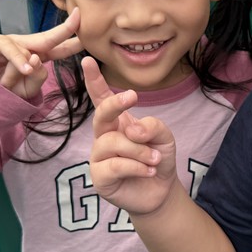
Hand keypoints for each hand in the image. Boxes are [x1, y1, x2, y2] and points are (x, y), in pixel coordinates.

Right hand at [0, 8, 83, 99]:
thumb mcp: (26, 90)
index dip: (71, 41)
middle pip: (48, 37)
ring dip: (25, 66)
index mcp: (33, 56)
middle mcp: (22, 46)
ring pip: (27, 49)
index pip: (56, 48)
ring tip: (23, 74)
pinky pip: (9, 48)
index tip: (87, 36)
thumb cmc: (1, 92)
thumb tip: (37, 59)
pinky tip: (24, 68)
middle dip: (64, 29)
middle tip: (78, 18)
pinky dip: (18, 59)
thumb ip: (37, 78)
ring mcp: (6, 42)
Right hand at [83, 57, 177, 215]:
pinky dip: (137, 167)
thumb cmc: (157, 159)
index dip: (94, 80)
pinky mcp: (100, 177)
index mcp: (118, 122)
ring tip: (154, 160)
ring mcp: (99, 157)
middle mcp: (104, 136)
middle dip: (115, 103)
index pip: (102, 98)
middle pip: (101, 114)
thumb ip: (152, 125)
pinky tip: (149, 170)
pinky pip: (115, 165)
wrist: (161, 191)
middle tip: (132, 96)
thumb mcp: (164, 137)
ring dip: (140, 151)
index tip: (87, 60)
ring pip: (114, 143)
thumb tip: (131, 130)